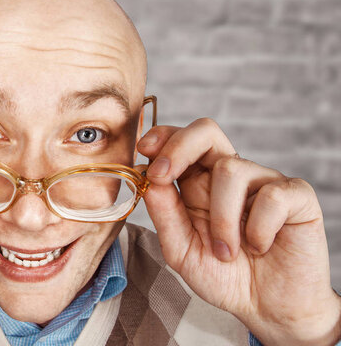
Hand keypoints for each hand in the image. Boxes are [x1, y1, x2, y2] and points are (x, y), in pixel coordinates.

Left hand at [137, 118, 340, 345]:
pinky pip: (272, 195)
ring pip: (231, 169)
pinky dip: (258, 229)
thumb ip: (164, 213)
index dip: (163, 138)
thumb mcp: (181, 251)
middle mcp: (230, 176)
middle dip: (178, 147)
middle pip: (206, 132)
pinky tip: (260, 247)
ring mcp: (264, 182)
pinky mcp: (296, 196)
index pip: (181, 142)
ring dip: (221, 218)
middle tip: (162, 176)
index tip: (145, 150)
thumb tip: (144, 173)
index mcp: (199, 184)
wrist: (267, 309)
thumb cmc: (224, 277)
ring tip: (226, 252)